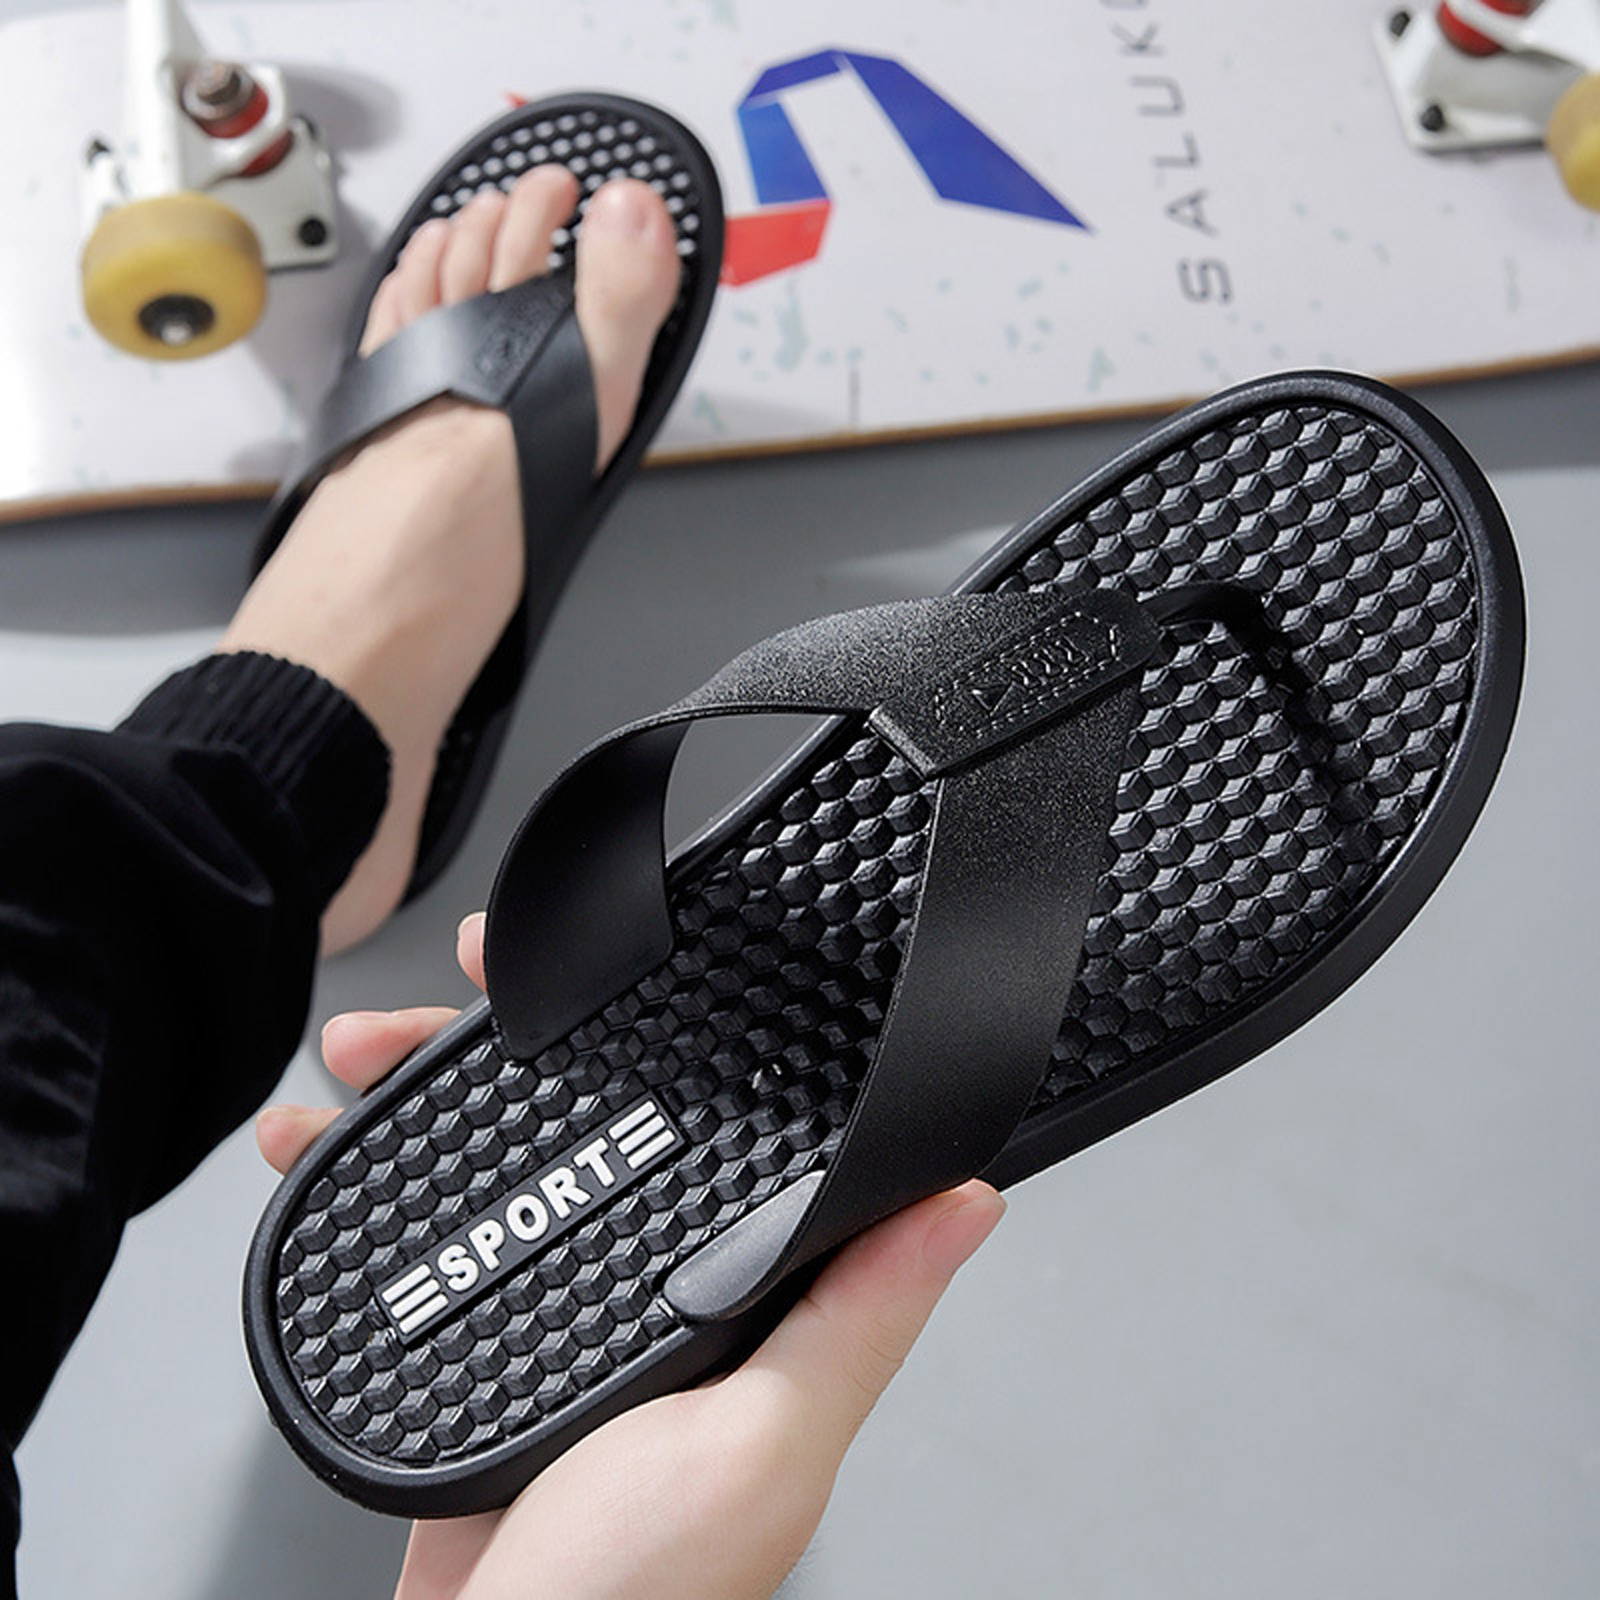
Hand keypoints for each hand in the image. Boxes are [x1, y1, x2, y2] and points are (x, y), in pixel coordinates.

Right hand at [257, 915, 1004, 1599]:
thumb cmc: (637, 1596)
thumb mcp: (763, 1443)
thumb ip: (853, 1319)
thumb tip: (965, 1204)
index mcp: (740, 1298)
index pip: (725, 1125)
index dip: (681, 1026)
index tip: (630, 953)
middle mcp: (650, 1292)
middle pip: (588, 1114)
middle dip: (517, 1036)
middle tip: (460, 991)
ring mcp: (557, 1310)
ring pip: (489, 1156)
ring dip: (424, 1090)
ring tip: (368, 1056)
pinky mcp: (476, 1342)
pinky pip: (420, 1234)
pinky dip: (364, 1180)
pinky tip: (328, 1151)